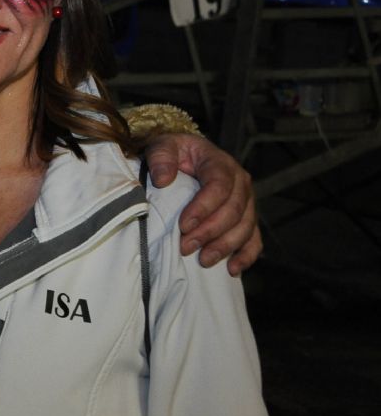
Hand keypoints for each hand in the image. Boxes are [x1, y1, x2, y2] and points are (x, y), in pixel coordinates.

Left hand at [143, 134, 259, 274]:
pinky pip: (254, 239)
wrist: (185, 157)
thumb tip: (163, 179)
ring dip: (225, 246)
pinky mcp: (247, 218)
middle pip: (233, 211)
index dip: (203, 207)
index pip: (219, 186)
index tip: (183, 225)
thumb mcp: (163, 146)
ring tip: (203, 260)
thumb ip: (161, 157)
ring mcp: (247, 201)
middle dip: (210, 232)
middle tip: (186, 247)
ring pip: (245, 227)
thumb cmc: (174, 154)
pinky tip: (233, 269)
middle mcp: (240, 182)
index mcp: (221, 163)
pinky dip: (246, 255)